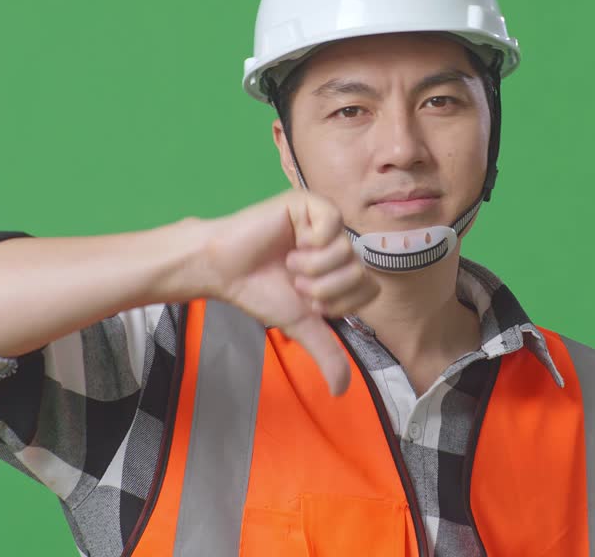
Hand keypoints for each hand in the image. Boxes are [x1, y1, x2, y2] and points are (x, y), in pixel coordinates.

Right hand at [197, 189, 379, 394]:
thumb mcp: (300, 324)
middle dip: (323, 289)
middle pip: (359, 272)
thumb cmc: (260, 291)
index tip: (309, 302)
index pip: (370, 289)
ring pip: (345, 251)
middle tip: (295, 282)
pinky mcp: (310, 204)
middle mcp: (338, 245)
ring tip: (288, 262)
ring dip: (312, 267)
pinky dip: (310, 243)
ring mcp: (326, 222)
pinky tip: (290, 242)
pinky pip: (332, 225)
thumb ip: (325, 353)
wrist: (225, 269)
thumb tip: (341, 391)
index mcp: (340, 269)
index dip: (340, 303)